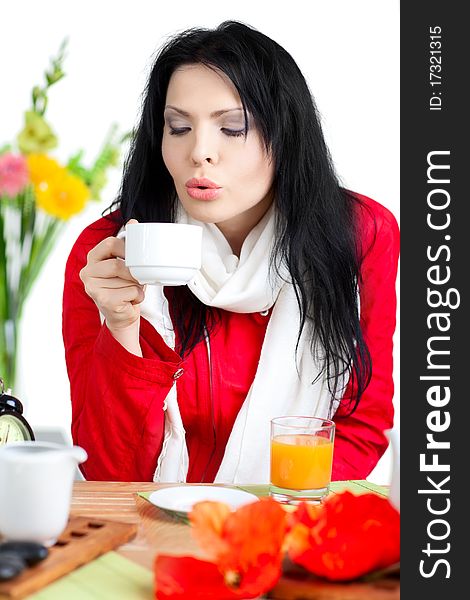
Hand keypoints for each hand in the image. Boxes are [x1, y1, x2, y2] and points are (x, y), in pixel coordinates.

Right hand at [80, 219, 144, 335]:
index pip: (110, 243)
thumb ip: (128, 245)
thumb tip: (133, 222)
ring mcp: (92, 287)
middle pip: (118, 265)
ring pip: (126, 280)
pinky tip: (130, 300)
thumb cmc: (125, 286)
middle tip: (138, 279)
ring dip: (137, 286)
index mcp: (93, 257)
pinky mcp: (101, 300)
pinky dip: (137, 297)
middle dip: (134, 273)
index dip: (127, 249)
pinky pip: (129, 292)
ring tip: (132, 291)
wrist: (122, 315)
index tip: (136, 258)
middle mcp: (87, 271)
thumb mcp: (127, 263)